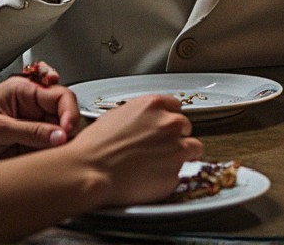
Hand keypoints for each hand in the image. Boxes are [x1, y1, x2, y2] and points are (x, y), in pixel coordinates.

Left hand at [0, 75, 79, 163]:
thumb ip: (30, 132)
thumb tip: (60, 135)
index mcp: (22, 90)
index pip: (59, 95)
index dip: (68, 112)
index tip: (67, 131)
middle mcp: (30, 106)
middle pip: (64, 112)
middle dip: (68, 126)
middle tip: (64, 142)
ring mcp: (31, 125)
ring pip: (60, 130)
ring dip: (62, 140)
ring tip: (58, 150)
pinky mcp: (29, 144)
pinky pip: (50, 146)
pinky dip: (55, 152)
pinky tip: (52, 156)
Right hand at [68, 95, 203, 207]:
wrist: (90, 170)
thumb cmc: (96, 145)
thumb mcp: (118, 114)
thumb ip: (141, 115)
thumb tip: (147, 122)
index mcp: (154, 106)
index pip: (176, 106)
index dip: (168, 118)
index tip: (164, 127)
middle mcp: (170, 124)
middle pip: (186, 127)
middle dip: (175, 136)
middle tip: (159, 147)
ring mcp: (176, 150)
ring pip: (193, 149)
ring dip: (181, 155)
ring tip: (159, 163)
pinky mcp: (174, 175)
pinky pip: (180, 174)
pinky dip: (169, 177)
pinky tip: (150, 178)